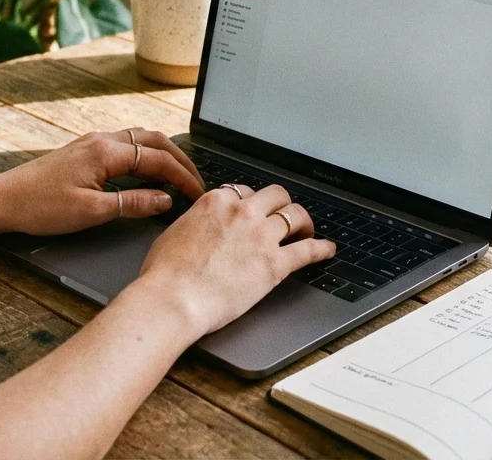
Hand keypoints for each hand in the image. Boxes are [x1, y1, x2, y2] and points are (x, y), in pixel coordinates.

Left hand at [0, 129, 205, 235]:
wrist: (2, 200)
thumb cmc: (40, 207)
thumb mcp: (91, 212)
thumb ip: (133, 204)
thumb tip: (164, 200)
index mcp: (106, 152)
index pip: (158, 160)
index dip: (183, 178)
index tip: (198, 194)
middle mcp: (101, 140)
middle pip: (155, 141)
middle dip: (181, 160)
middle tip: (197, 182)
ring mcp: (92, 143)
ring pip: (141, 139)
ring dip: (165, 154)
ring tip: (179, 174)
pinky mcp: (85, 151)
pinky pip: (126, 144)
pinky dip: (147, 155)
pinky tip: (149, 171)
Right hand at [136, 184, 335, 335]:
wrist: (173, 299)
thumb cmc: (164, 274)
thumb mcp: (173, 233)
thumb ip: (194, 224)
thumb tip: (198, 228)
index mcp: (216, 202)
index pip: (244, 191)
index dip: (251, 202)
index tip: (254, 211)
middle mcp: (243, 212)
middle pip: (276, 195)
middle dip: (281, 205)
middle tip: (284, 216)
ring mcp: (261, 236)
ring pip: (296, 215)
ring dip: (304, 222)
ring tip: (306, 230)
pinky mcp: (274, 264)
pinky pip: (308, 250)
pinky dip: (321, 248)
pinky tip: (327, 250)